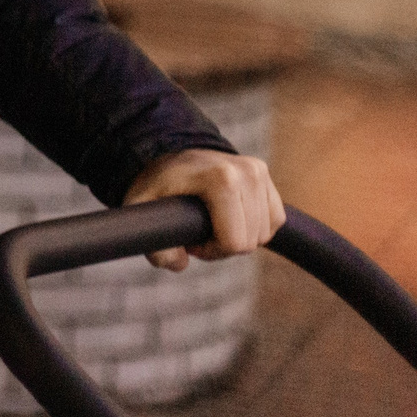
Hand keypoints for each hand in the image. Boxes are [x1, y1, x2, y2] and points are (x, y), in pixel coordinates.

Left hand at [123, 149, 284, 270]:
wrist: (169, 152)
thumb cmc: (156, 183)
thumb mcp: (142, 209)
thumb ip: (154, 245)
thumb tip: (179, 263)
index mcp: (221, 179)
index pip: (234, 242)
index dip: (211, 251)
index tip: (189, 239)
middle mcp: (246, 173)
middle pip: (250, 241)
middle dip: (223, 245)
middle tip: (198, 230)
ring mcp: (258, 172)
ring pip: (264, 234)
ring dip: (239, 235)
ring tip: (211, 221)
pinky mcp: (265, 174)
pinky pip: (274, 220)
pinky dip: (254, 226)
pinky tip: (230, 217)